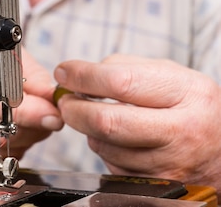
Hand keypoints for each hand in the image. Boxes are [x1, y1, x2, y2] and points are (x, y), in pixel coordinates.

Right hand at [0, 48, 62, 162]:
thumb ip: (29, 75)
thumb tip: (53, 95)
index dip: (28, 112)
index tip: (52, 116)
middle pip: (0, 130)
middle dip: (30, 127)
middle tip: (45, 117)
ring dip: (19, 139)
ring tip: (22, 122)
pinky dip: (4, 148)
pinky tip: (2, 131)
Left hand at [54, 54, 220, 187]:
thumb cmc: (191, 107)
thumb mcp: (172, 76)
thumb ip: (125, 67)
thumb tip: (78, 74)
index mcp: (188, 95)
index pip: (121, 82)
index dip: (83, 76)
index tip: (64, 72)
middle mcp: (181, 132)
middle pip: (106, 121)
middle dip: (74, 108)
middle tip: (65, 99)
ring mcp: (169, 165)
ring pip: (104, 146)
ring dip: (87, 129)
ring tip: (94, 116)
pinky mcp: (156, 187)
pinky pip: (111, 166)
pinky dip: (103, 149)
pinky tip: (115, 139)